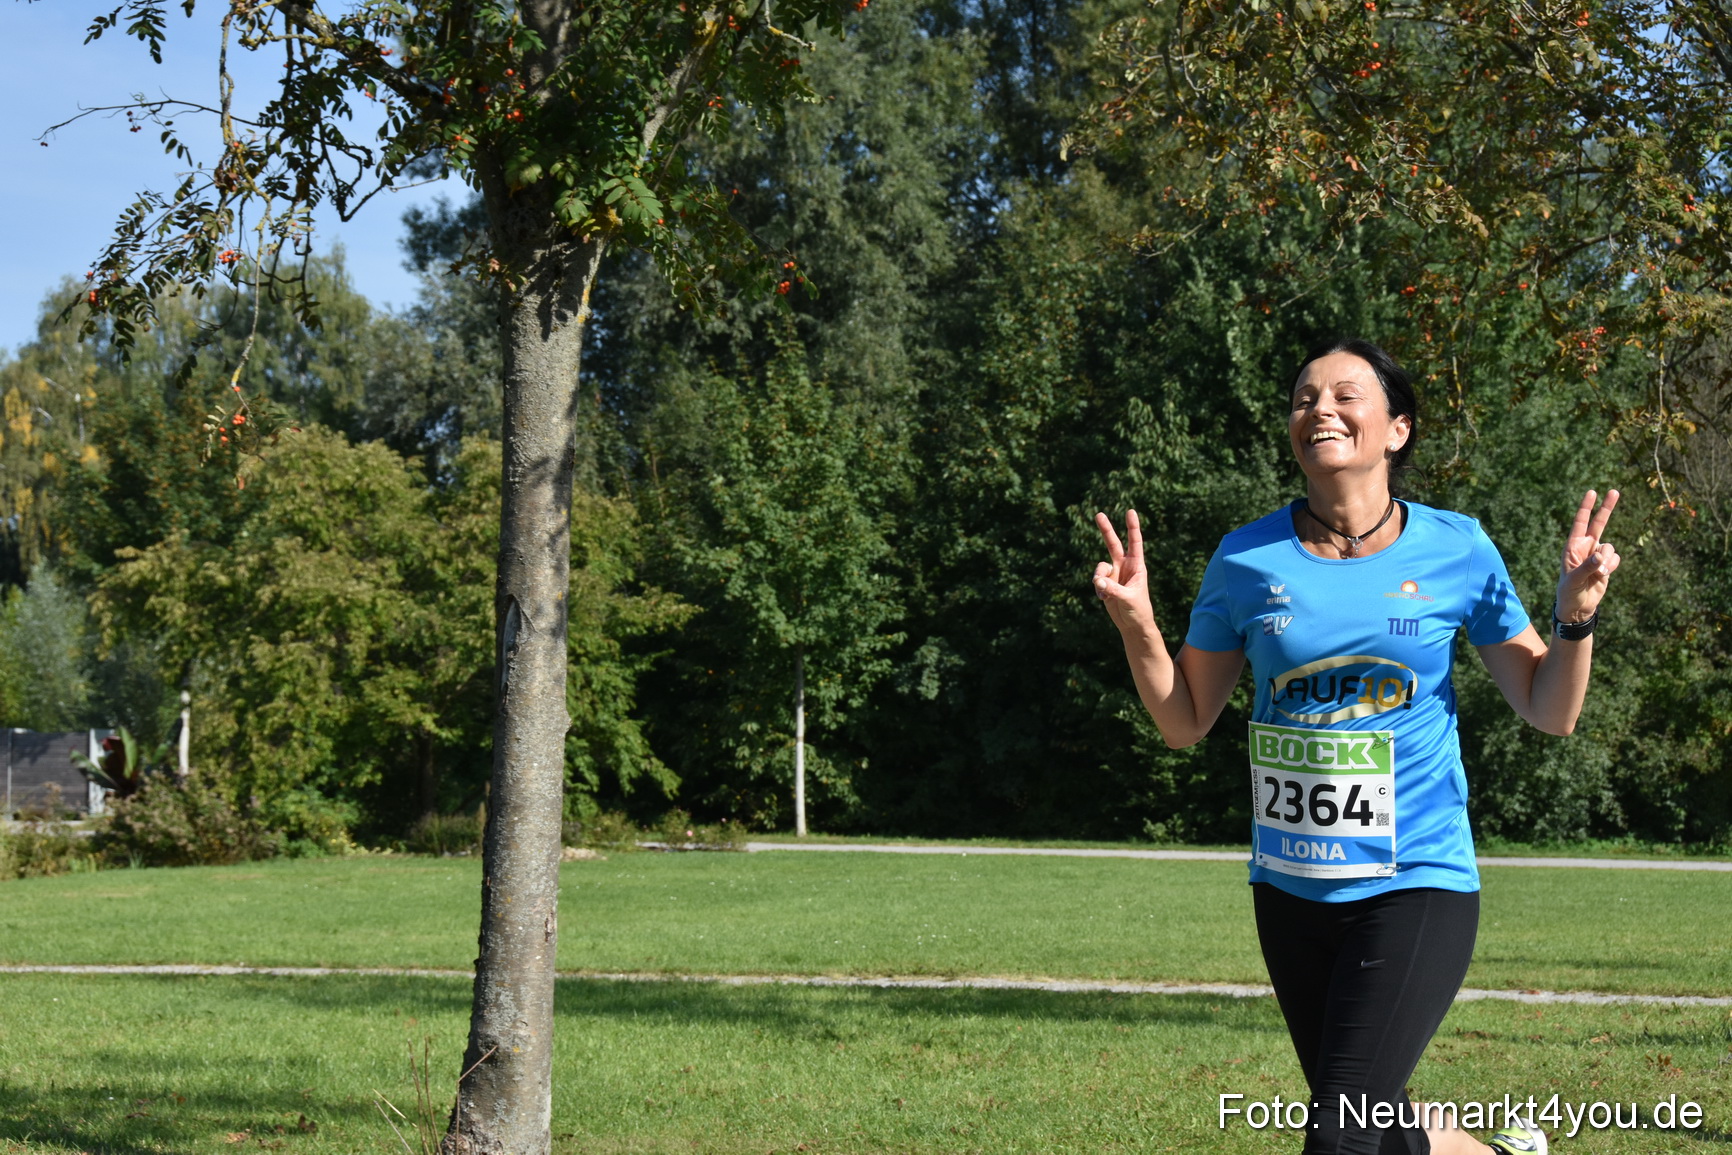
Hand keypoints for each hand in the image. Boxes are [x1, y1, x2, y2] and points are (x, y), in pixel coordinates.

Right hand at [1093, 509, 1156, 632]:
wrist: (1133, 625)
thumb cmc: (1138, 610)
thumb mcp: (1128, 599)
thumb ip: (1112, 589)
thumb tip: (1097, 581)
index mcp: (1137, 566)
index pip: (1135, 543)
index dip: (1132, 527)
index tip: (1130, 511)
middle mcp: (1125, 567)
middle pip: (1113, 544)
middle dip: (1106, 530)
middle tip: (1099, 514)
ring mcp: (1114, 575)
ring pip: (1100, 567)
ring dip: (1099, 577)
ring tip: (1103, 592)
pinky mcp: (1105, 584)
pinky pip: (1096, 580)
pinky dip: (1098, 589)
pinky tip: (1104, 599)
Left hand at [1556, 488, 1619, 621]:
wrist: (1579, 606)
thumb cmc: (1569, 592)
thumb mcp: (1574, 579)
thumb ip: (1587, 567)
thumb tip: (1600, 556)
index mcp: (1573, 546)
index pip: (1580, 522)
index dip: (1586, 507)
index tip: (1592, 492)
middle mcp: (1586, 547)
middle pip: (1599, 523)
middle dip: (1606, 508)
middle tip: (1614, 490)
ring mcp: (1597, 555)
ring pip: (1609, 548)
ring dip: (1607, 560)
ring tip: (1598, 573)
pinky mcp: (1607, 564)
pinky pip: (1615, 558)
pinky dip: (1611, 566)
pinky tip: (1603, 575)